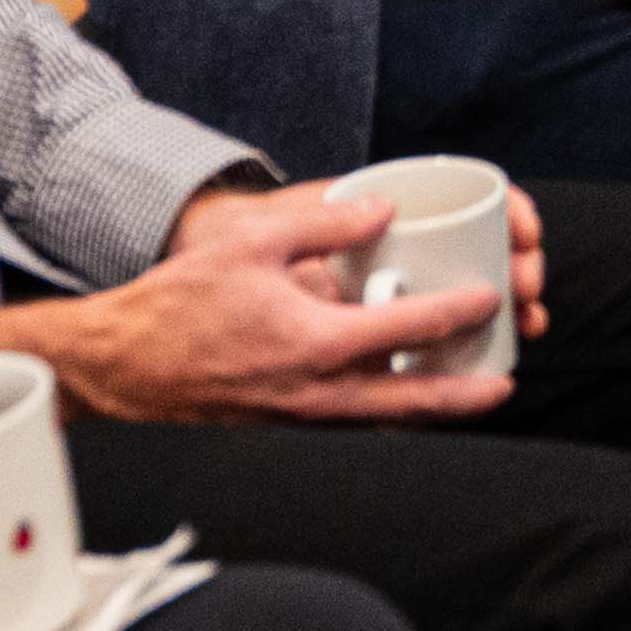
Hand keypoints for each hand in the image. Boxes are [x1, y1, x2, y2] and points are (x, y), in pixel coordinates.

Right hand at [0, 175, 506, 423]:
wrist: (123, 363)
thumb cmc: (180, 302)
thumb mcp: (253, 243)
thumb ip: (325, 223)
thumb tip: (383, 210)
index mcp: (315, 343)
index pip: (407, 330)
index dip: (458, 312)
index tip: (490, 296)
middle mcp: (316, 391)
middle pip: (411, 402)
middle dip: (464, 396)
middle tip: (507, 385)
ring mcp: (301, 414)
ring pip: (383, 420)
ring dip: (429, 410)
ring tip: (469, 397)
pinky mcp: (285, 420)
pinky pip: (352, 421)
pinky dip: (387, 412)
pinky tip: (402, 396)